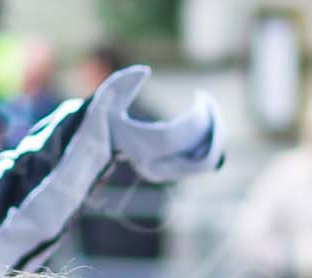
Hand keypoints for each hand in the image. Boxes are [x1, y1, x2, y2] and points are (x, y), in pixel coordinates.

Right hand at [95, 65, 223, 181]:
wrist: (96, 151)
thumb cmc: (103, 121)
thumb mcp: (105, 97)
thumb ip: (121, 81)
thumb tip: (146, 70)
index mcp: (142, 148)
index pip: (180, 135)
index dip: (197, 116)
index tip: (201, 95)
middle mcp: (155, 166)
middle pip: (199, 153)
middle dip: (213, 126)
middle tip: (208, 102)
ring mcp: (164, 173)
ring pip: (204, 163)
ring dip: (215, 137)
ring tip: (210, 111)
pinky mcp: (171, 173)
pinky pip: (201, 164)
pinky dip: (210, 145)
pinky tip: (205, 123)